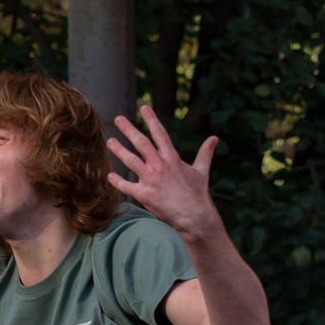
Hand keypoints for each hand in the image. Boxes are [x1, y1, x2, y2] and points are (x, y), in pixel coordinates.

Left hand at [105, 106, 223, 240]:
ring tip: (110, 142)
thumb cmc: (197, 194)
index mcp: (172, 158)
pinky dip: (117, 181)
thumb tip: (214, 138)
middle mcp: (160, 166)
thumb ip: (205, 153)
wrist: (193, 216)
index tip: (143, 108)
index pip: (160, 134)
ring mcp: (150, 180)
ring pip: (130, 161)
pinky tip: (109, 176)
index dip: (151, 119)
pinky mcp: (144, 194)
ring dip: (119, 150)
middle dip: (129, 129)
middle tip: (118, 119)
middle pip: (141, 143)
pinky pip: (126, 186)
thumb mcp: (201, 170)